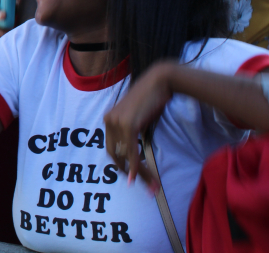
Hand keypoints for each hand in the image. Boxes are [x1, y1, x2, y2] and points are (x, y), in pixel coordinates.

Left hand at [103, 62, 177, 188]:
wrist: (160, 81)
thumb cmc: (152, 98)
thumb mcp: (137, 117)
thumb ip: (131, 132)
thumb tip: (134, 153)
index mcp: (108, 119)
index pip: (112, 149)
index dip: (122, 166)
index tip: (132, 178)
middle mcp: (109, 121)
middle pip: (116, 155)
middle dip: (131, 173)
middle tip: (146, 187)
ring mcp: (117, 123)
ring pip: (126, 156)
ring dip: (140, 174)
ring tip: (152, 186)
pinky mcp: (128, 125)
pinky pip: (131, 152)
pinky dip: (135, 167)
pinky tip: (137, 179)